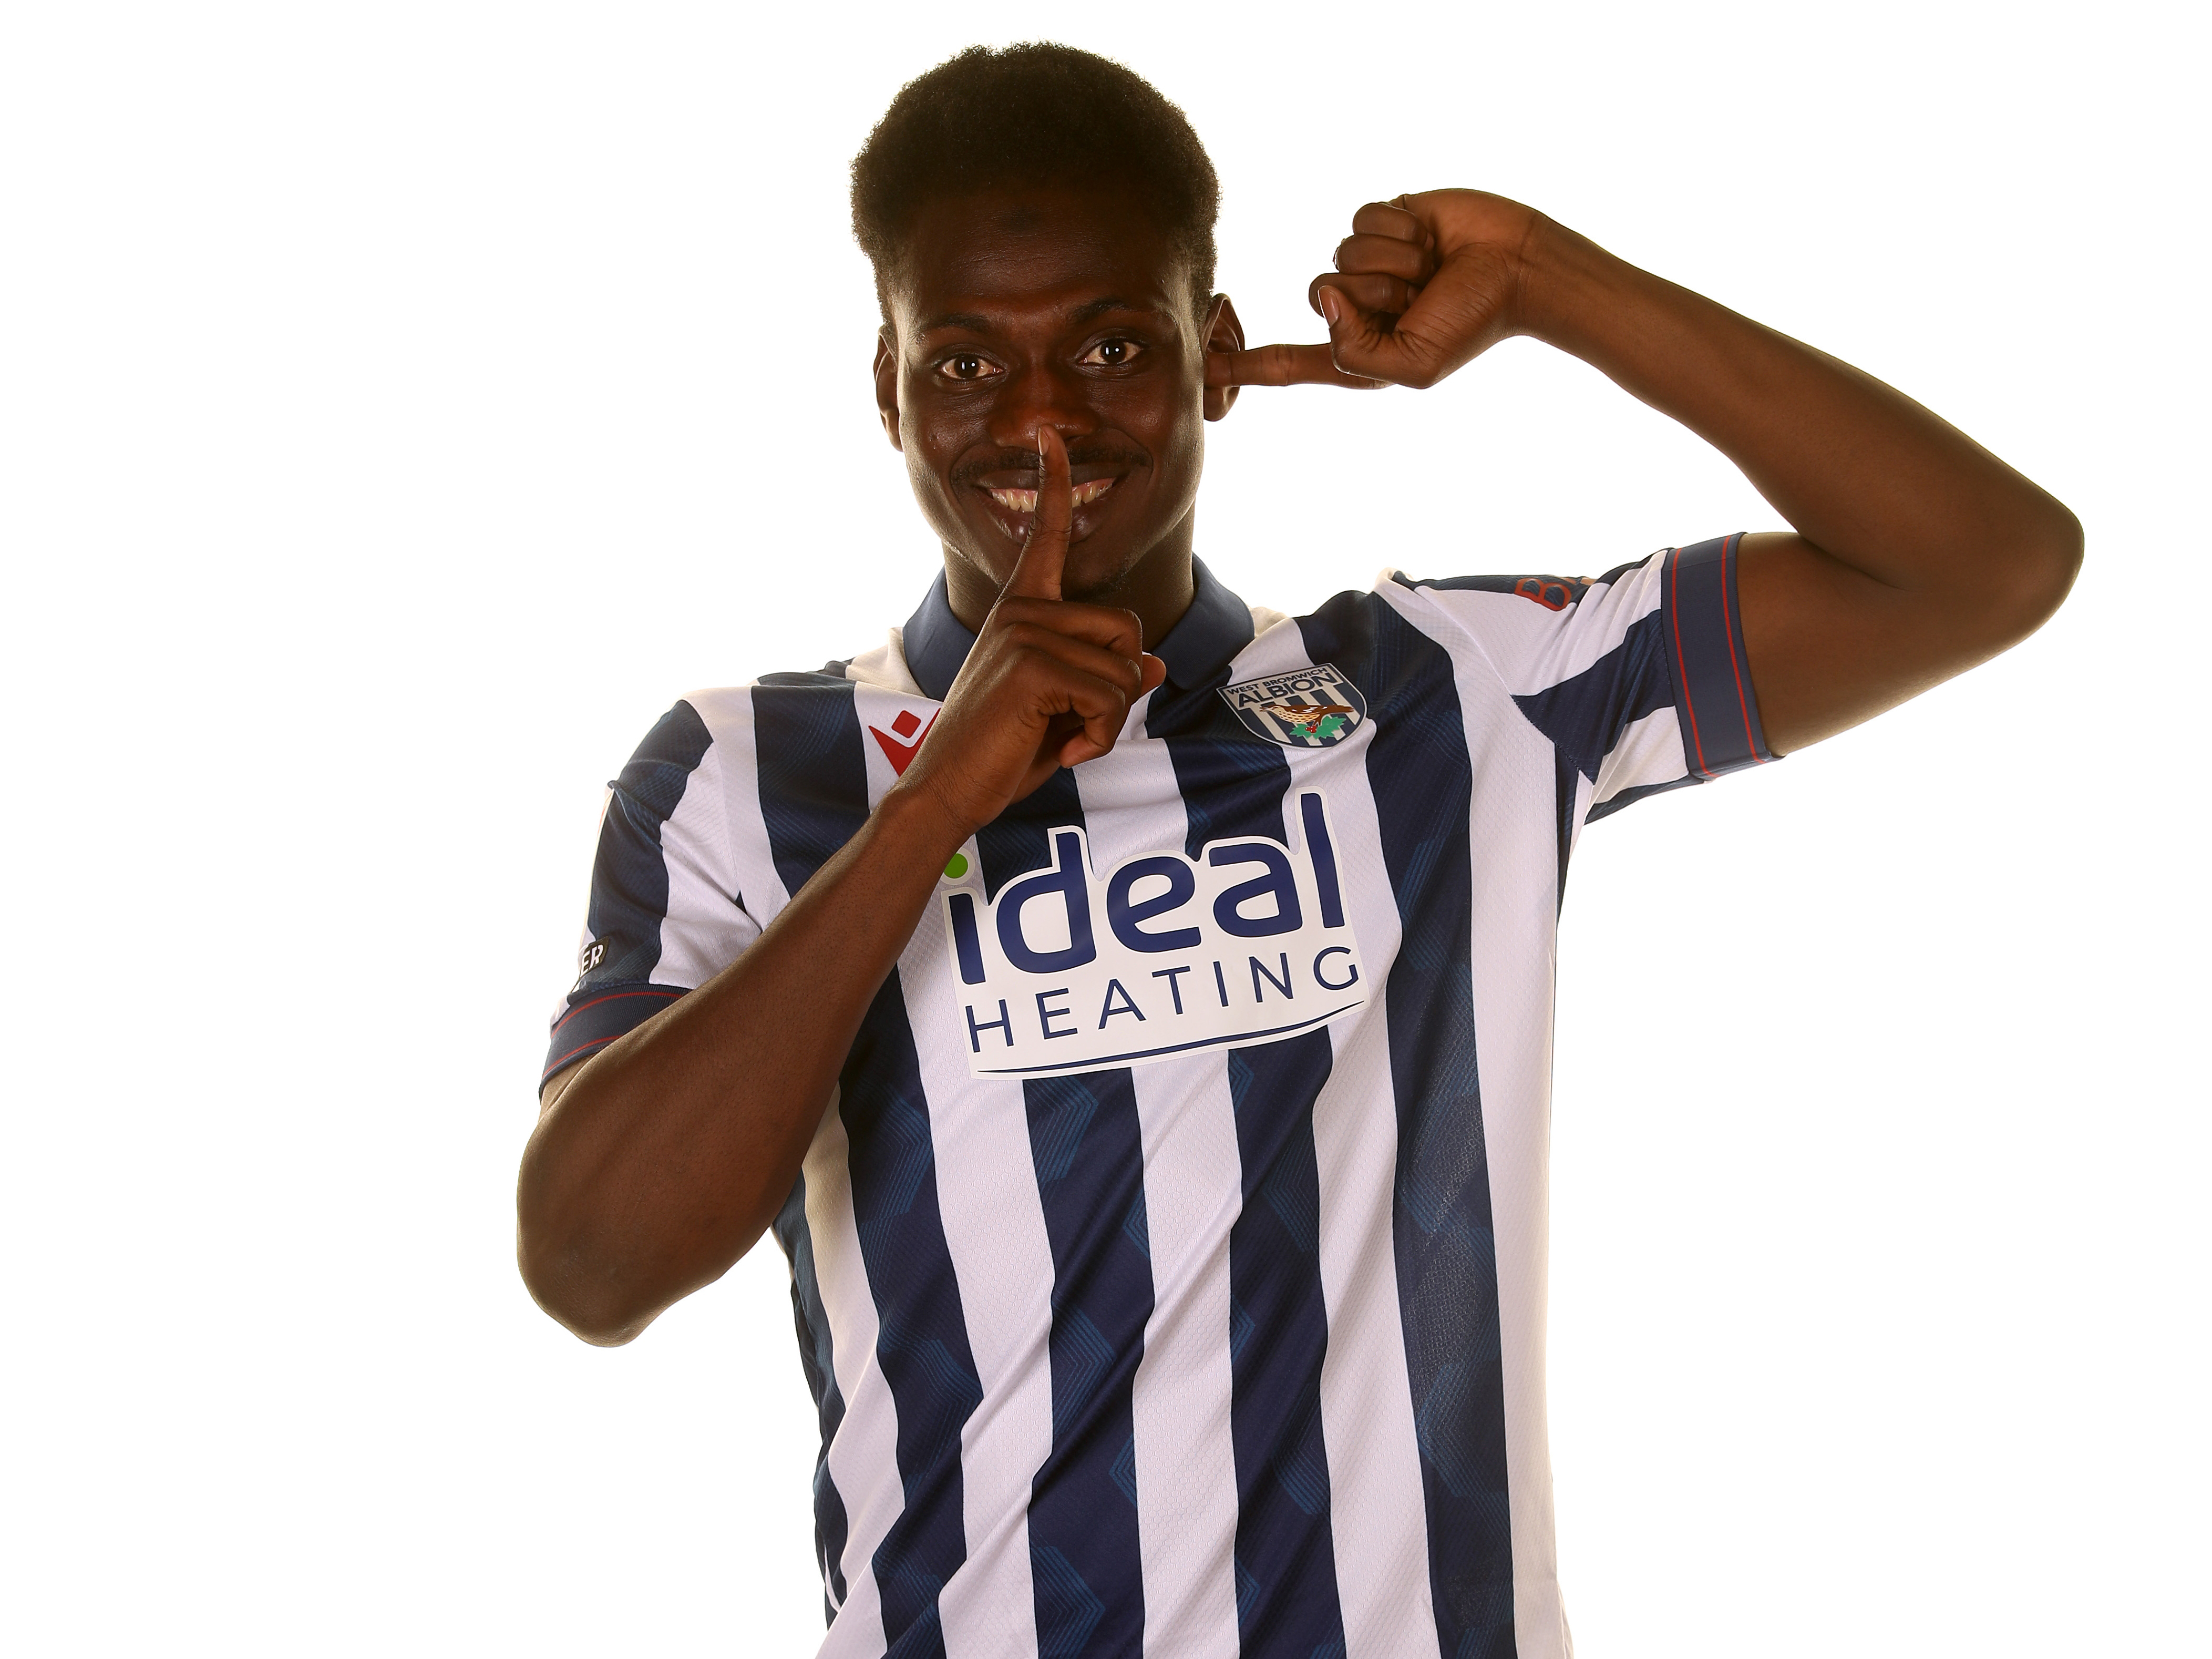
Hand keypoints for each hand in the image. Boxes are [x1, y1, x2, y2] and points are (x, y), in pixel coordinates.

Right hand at [891, 427, 1167, 843]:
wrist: (948, 788)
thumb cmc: (1000, 752)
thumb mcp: (1064, 710)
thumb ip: (1105, 680)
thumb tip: (1154, 664)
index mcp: (1021, 610)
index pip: (1047, 537)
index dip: (1053, 483)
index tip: (1052, 435)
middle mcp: (1023, 611)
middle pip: (1127, 627)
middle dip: (1119, 686)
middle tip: (1073, 722)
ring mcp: (1026, 633)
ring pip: (1125, 667)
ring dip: (1108, 718)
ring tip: (1060, 737)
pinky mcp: (1034, 664)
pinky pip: (1112, 695)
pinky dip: (1100, 736)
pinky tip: (1064, 751)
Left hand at [1205, 189, 1545, 391]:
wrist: (1520, 265)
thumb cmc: (1474, 321)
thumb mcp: (1415, 365)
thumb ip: (1356, 351)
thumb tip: (1326, 298)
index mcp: (1359, 351)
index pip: (1289, 362)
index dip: (1244, 366)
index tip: (1202, 370)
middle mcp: (1356, 307)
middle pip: (1319, 292)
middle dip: (1376, 291)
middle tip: (1422, 293)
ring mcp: (1368, 262)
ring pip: (1342, 252)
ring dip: (1393, 260)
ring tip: (1432, 267)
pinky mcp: (1381, 221)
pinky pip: (1362, 218)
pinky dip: (1400, 228)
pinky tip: (1431, 237)